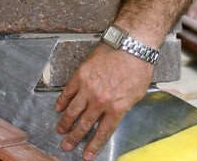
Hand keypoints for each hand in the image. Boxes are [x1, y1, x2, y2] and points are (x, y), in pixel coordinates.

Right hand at [55, 45, 152, 159]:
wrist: (131, 45)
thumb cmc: (138, 67)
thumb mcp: (137, 93)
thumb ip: (124, 106)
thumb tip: (115, 114)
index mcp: (117, 108)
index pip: (103, 132)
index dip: (94, 145)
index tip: (86, 155)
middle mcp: (100, 101)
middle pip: (84, 124)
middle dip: (75, 138)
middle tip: (66, 146)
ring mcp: (88, 88)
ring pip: (73, 111)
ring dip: (65, 123)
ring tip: (60, 130)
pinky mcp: (80, 76)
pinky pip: (67, 92)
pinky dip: (61, 102)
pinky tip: (58, 108)